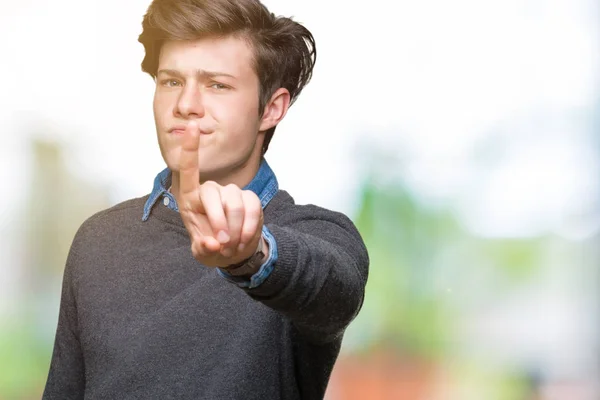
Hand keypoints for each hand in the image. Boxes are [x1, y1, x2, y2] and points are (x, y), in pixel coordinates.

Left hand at [178, 121, 263, 266]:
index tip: (192, 126)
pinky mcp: (250, 200)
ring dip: (235, 228)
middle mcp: (211, 192)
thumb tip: (212, 244)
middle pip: (213, 193)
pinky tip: (244, 240)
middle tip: (222, 244)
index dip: (190, 149)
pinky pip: (252, 208)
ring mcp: (232, 194)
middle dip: (218, 221)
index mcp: (191, 200)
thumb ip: (204, 249)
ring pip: (234, 202)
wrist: (235, 253)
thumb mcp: (203, 253)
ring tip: (232, 246)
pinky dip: (249, 228)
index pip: (189, 171)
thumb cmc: (212, 247)